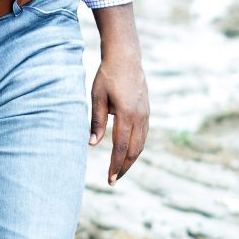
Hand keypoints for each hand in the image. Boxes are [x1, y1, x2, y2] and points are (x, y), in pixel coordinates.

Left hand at [90, 42, 149, 184]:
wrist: (126, 58)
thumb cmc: (107, 76)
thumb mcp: (97, 97)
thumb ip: (96, 121)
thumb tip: (92, 144)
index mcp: (125, 114)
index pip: (121, 147)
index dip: (115, 165)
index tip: (109, 179)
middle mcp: (139, 116)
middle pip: (134, 150)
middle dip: (123, 167)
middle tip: (113, 180)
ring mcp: (146, 114)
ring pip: (141, 144)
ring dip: (131, 159)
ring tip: (119, 170)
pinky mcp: (147, 111)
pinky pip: (143, 135)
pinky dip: (136, 147)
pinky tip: (128, 152)